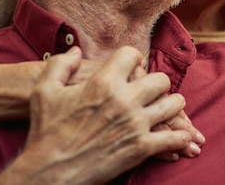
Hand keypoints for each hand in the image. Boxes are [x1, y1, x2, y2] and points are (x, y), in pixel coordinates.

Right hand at [0, 46, 195, 184]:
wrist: (47, 172)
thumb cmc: (45, 131)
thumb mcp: (44, 91)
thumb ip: (60, 65)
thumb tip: (76, 51)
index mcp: (103, 82)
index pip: (133, 55)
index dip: (134, 60)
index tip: (133, 67)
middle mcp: (124, 99)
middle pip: (161, 79)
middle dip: (157, 83)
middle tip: (153, 90)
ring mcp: (135, 124)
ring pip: (174, 103)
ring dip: (172, 105)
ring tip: (168, 108)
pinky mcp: (141, 148)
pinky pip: (174, 137)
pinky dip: (179, 137)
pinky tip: (178, 136)